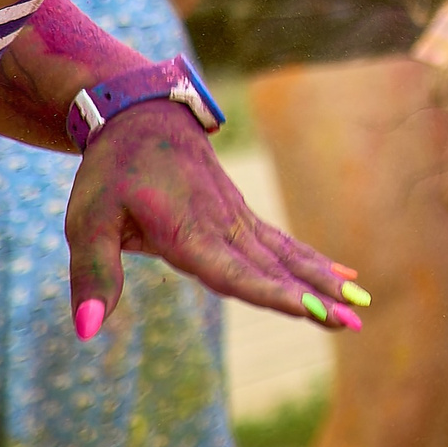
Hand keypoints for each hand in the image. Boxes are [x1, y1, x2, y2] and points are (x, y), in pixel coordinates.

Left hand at [68, 102, 361, 336]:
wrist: (143, 115)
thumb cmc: (110, 172)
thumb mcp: (86, 223)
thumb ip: (93, 276)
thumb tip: (86, 331)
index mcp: (187, 231)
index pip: (235, 271)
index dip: (273, 293)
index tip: (312, 309)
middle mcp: (222, 225)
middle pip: (276, 268)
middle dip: (318, 296)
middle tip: (356, 320)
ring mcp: (237, 218)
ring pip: (288, 255)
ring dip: (325, 281)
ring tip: (361, 306)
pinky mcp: (241, 215)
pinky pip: (283, 242)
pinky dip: (314, 260)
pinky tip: (344, 277)